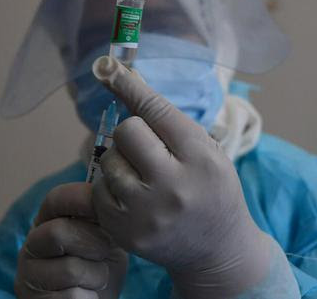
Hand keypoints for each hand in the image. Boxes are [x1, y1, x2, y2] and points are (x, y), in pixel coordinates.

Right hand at [15, 183, 127, 298]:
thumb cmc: (101, 268)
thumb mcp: (106, 237)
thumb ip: (102, 216)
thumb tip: (110, 189)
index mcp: (47, 222)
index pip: (57, 199)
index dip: (85, 200)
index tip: (108, 212)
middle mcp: (31, 245)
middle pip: (59, 232)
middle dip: (95, 244)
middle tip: (105, 254)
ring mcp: (27, 275)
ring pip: (70, 269)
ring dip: (97, 276)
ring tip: (96, 279)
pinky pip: (71, 297)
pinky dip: (89, 297)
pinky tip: (88, 296)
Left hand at [90, 56, 288, 298]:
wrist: (217, 250)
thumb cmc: (213, 191)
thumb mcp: (209, 153)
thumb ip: (172, 124)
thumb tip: (129, 83)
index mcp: (201, 159)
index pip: (157, 111)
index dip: (130, 86)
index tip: (107, 65)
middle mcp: (173, 186)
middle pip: (128, 131)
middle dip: (134, 134)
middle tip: (148, 150)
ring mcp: (146, 213)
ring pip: (110, 159)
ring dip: (122, 160)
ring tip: (142, 177)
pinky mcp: (124, 232)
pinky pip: (99, 189)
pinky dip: (111, 186)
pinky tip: (132, 196)